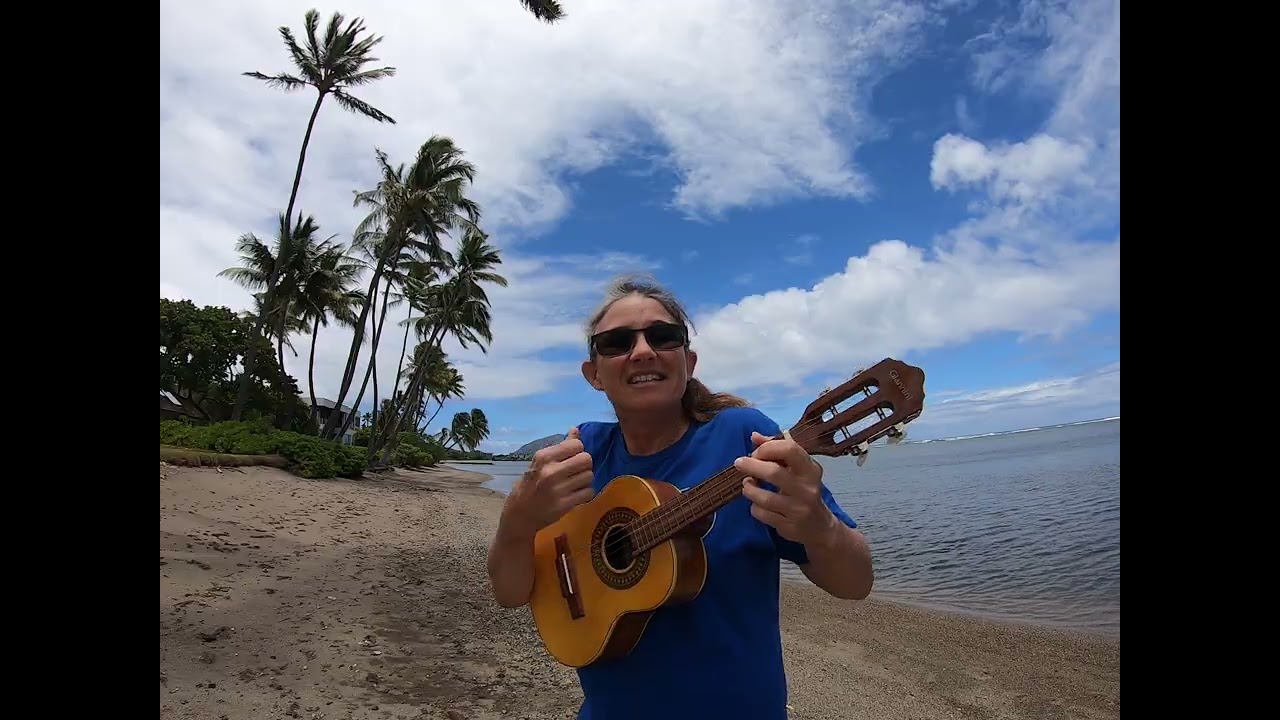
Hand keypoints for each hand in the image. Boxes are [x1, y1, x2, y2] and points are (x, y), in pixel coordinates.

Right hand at [505, 426, 594, 536]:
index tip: (572, 458)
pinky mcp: (565, 505)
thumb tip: (575, 429)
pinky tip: (576, 494)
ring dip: (585, 480)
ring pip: (589, 476)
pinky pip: (588, 492)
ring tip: (575, 484)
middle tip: (576, 471)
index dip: (578, 450)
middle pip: (586, 459)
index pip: (576, 445)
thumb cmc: (531, 484)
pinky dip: (585, 493)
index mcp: (543, 457)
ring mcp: (558, 489)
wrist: (520, 514)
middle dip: (584, 465)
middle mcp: (550, 472)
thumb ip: (560, 447)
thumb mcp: (541, 462)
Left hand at [735, 431, 838, 546]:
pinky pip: (762, 514)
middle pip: (774, 472)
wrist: (819, 526)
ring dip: (749, 489)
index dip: (767, 448)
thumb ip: (776, 450)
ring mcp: (798, 509)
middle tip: (739, 463)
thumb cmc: (803, 490)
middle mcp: (807, 488)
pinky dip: (754, 507)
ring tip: (748, 485)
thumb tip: (754, 436)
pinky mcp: (789, 526)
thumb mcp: (797, 468)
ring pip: (764, 497)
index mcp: (810, 469)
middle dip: (751, 466)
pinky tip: (757, 503)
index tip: (757, 452)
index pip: (789, 449)